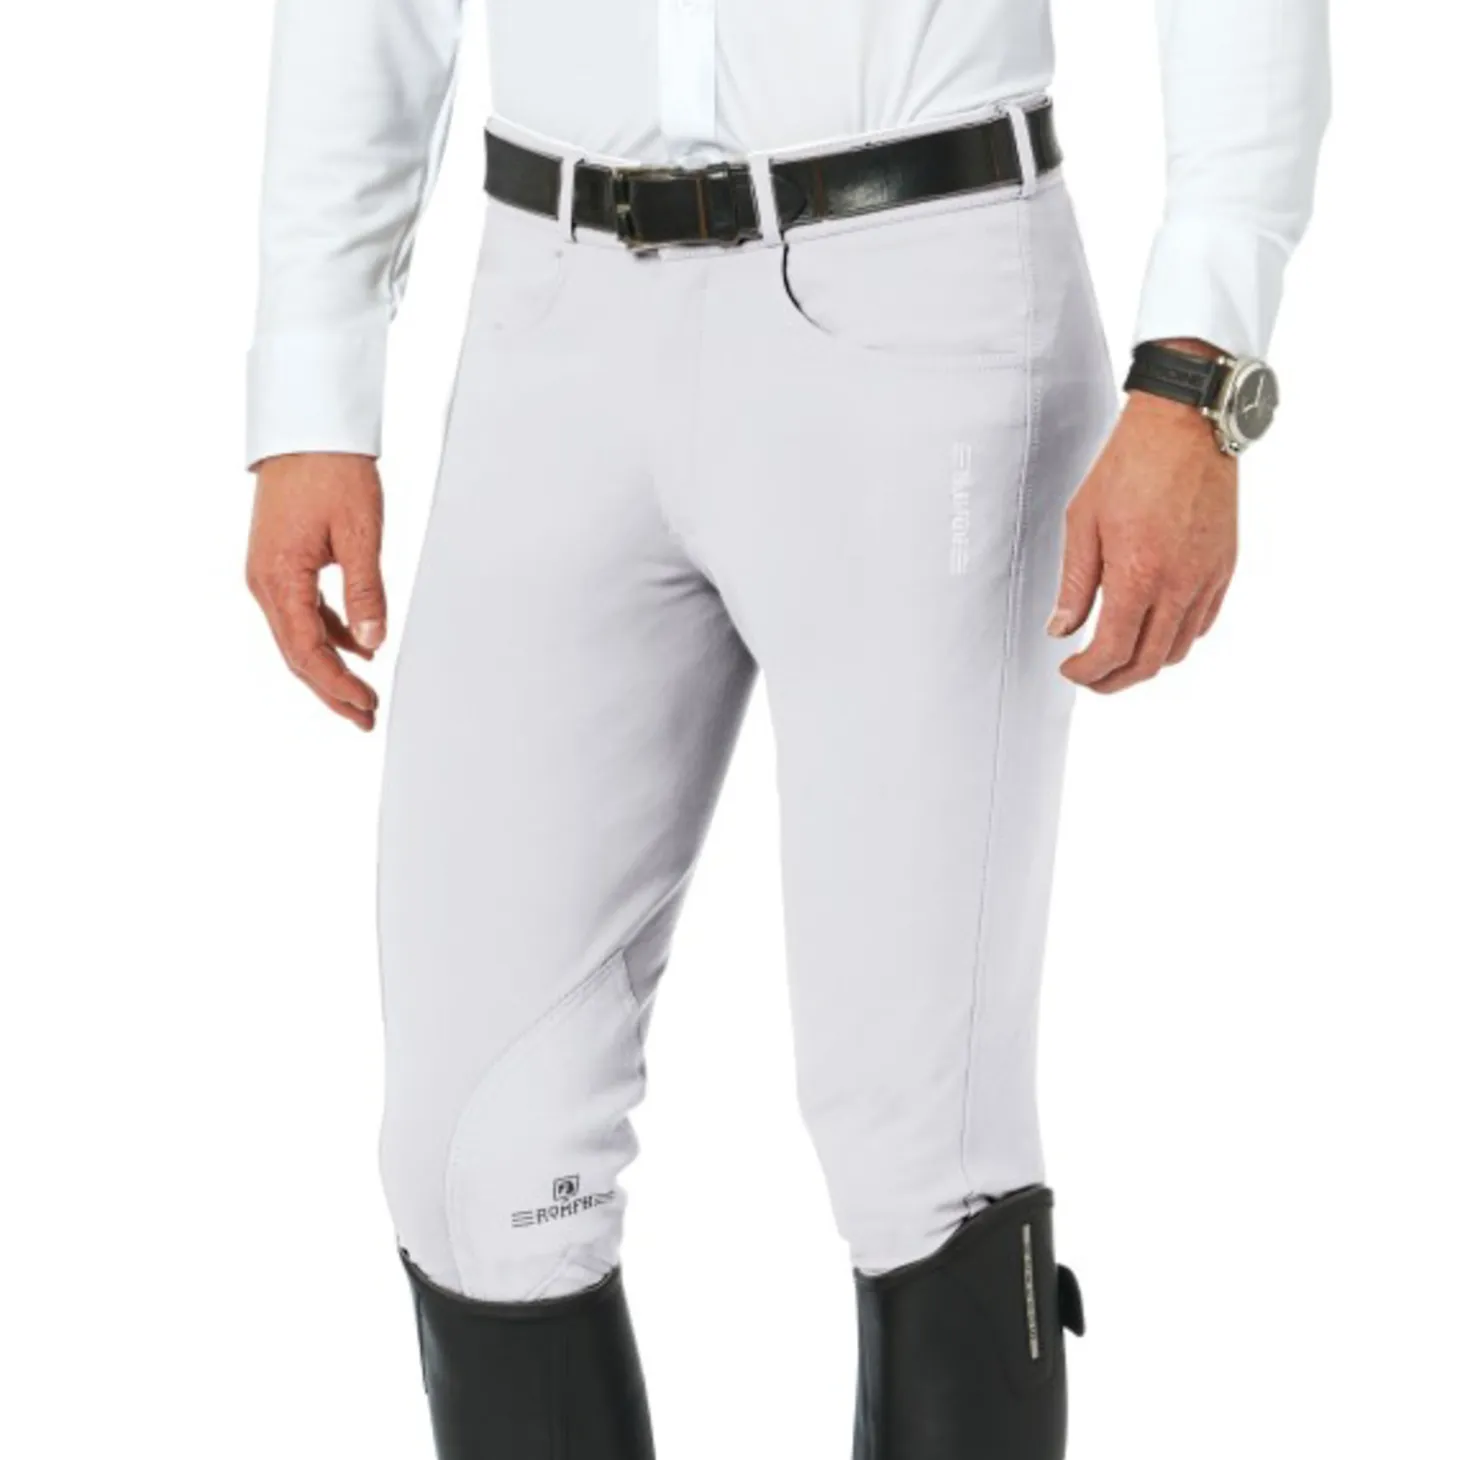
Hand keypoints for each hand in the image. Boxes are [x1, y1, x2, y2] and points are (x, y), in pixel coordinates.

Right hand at [246, 452, 385, 729]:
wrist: (307, 427)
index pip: (307, 652)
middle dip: (331, 690)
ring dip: (330, 667)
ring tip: (363, 693)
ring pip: (298, 637)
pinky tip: (358, 646)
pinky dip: (329, 635)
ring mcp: (268, 573)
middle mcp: (264, 581)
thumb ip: (366, 591)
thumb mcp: (361, 533)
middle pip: (297, 654)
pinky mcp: (279, 563)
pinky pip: (302, 613)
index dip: (337, 685)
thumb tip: (373, 640)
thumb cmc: (330, 469)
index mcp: (278, 578)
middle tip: (365, 717)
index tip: (366, 706)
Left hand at [1049, 386, 1237, 693]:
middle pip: (1148, 662)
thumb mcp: (1083, 522)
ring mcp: (1208, 577)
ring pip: (1179, 649)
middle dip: (1114, 681)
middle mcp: (1179, 584)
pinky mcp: (1225, 566)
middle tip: (1090, 678)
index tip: (1070, 669)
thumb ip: (1075, 583)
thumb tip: (1062, 627)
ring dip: (1145, 664)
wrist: (1185, 426)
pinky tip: (1155, 630)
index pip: (1113, 650)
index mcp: (1139, 575)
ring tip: (1118, 658)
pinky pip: (1203, 622)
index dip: (1087, 672)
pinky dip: (1176, 639)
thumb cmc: (1131, 464)